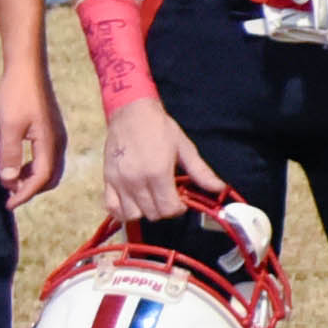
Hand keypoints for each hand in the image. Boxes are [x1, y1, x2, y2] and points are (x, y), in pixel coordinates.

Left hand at [0, 52, 65, 210]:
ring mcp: (56, 134)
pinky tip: (18, 161)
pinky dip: (34, 166)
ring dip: (32, 178)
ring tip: (11, 180)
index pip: (41, 179)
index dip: (24, 194)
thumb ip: (9, 154)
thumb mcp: (8, 125)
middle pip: (50, 177)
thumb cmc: (17, 94)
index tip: (7, 204)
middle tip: (10, 195)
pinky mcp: (50, 128)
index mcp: (49, 143)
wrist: (27, 67)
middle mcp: (57, 141)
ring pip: (49, 167)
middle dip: (31, 189)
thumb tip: (9, 181)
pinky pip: (46, 156)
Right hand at [101, 97, 226, 223]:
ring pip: (132, 215)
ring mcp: (119, 182)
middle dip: (164, 208)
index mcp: (158, 172)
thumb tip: (220, 188)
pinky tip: (134, 201)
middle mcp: (136, 180)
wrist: (132, 112)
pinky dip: (122, 211)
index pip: (169, 209)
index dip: (179, 208)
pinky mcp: (107, 180)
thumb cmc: (159, 128)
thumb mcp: (185, 148)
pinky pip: (112, 208)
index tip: (181, 200)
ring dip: (145, 211)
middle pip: (153, 214)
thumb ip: (201, 172)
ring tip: (151, 196)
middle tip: (168, 195)